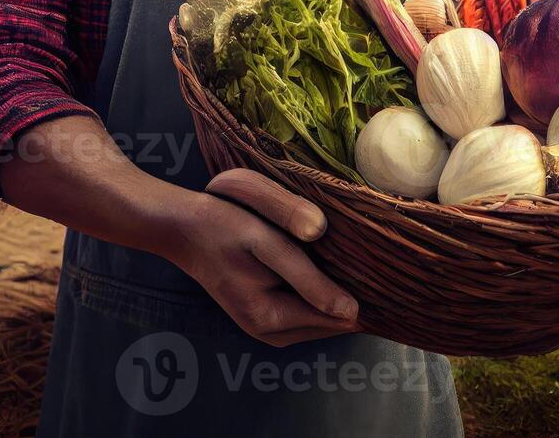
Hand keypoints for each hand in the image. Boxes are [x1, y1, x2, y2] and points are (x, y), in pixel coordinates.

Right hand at [168, 169, 360, 346]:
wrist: (182, 226)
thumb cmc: (222, 227)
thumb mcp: (266, 244)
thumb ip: (307, 277)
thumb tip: (351, 310)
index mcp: (271, 319)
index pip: (339, 321)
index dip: (361, 295)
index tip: (376, 270)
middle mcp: (269, 331)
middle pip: (331, 323)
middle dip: (348, 294)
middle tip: (362, 260)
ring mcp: (264, 325)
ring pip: (319, 317)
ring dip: (333, 292)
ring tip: (344, 261)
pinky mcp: (262, 313)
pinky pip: (304, 309)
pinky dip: (317, 291)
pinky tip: (320, 267)